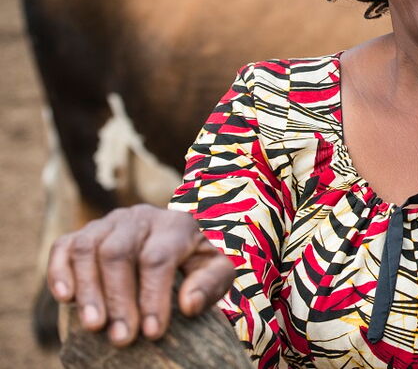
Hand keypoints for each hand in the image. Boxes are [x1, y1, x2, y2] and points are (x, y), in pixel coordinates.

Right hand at [46, 204, 233, 345]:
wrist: (181, 238)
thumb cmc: (199, 260)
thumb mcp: (218, 268)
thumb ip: (210, 283)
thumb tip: (188, 305)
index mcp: (175, 224)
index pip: (157, 258)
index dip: (152, 297)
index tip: (152, 332)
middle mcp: (139, 218)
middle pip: (118, 253)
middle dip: (118, 299)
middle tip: (121, 338)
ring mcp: (108, 223)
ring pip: (88, 248)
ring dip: (87, 290)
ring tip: (94, 326)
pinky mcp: (85, 233)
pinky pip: (64, 246)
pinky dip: (59, 270)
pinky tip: (65, 298)